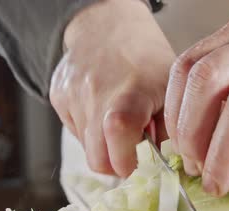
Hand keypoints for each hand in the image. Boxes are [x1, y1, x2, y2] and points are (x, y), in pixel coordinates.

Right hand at [50, 0, 174, 176]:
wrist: (109, 29)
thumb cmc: (148, 62)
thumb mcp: (171, 92)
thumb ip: (167, 129)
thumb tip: (157, 159)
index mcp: (131, 95)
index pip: (118, 137)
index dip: (126, 162)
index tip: (135, 164)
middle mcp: (96, 95)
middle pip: (95, 157)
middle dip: (113, 164)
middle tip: (128, 154)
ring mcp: (72, 95)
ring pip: (85, 146)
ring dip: (103, 144)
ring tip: (119, 122)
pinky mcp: (57, 95)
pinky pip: (73, 130)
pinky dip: (89, 130)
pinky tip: (102, 110)